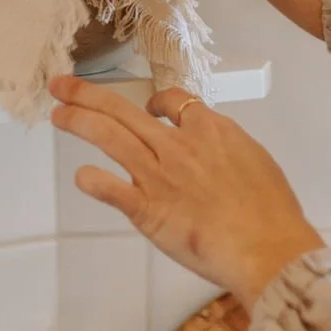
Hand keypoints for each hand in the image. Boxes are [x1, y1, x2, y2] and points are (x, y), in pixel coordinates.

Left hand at [50, 77, 323, 310]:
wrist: (267, 244)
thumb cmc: (271, 209)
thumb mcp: (255, 158)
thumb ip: (226, 147)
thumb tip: (218, 145)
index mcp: (208, 128)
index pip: (170, 99)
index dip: (155, 100)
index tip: (148, 105)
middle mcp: (177, 145)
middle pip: (125, 110)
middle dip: (89, 95)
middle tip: (62, 85)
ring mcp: (160, 176)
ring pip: (111, 138)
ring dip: (80, 122)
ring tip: (59, 112)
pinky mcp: (149, 211)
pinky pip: (114, 190)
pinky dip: (94, 182)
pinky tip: (81, 176)